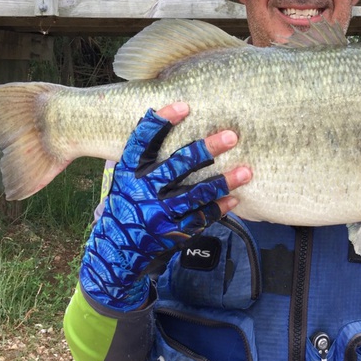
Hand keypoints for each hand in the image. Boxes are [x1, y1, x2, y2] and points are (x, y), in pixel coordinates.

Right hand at [79, 103, 251, 310]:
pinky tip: (234, 199)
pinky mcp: (172, 233)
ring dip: (224, 181)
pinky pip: (201, 218)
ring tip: (247, 171)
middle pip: (178, 164)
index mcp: (128, 173)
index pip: (143, 141)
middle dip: (207, 148)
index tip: (184, 105)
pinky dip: (219, 208)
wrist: (113, 255)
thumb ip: (141, 159)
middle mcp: (142, 191)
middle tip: (231, 136)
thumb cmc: (124, 208)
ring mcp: (158, 214)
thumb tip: (162, 120)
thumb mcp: (123, 182)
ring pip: (197, 193)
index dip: (162, 121)